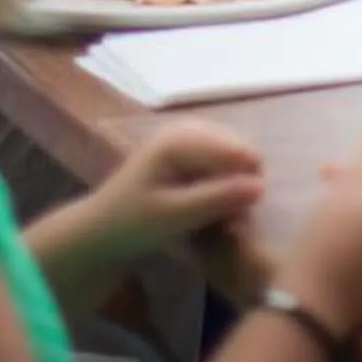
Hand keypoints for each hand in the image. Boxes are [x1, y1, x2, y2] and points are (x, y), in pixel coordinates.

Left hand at [80, 121, 264, 267]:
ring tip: (219, 216)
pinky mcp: (187, 152)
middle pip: (241, 152)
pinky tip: (210, 206)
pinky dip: (223, 185)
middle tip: (229, 221)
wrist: (99, 232)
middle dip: (242, 184)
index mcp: (182, 139)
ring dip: (234, 187)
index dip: (248, 187)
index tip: (237, 220)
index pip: (242, 154)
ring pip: (234, 159)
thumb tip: (263, 188)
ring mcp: (188, 138)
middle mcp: (189, 128)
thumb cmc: (132, 224)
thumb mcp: (175, 216)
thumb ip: (217, 199)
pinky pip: (222, 164)